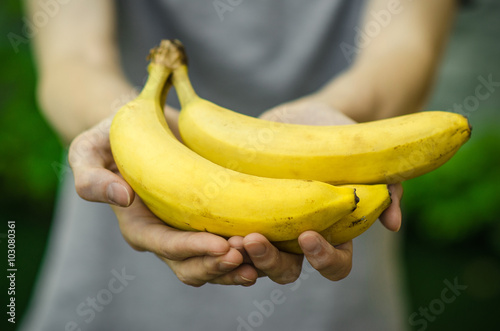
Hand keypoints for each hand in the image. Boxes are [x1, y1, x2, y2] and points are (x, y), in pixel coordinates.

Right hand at [68, 115, 255, 286]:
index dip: (192, 251)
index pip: (164, 247)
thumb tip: (121, 197)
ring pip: (213, 263)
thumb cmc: (112, 138)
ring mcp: (189, 229)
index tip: (222, 246)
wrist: (141, 129)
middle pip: (191, 266)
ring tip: (262, 255)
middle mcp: (164, 234)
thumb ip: (91, 177)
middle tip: (246, 252)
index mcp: (138, 225)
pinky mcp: (209, 218)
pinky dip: (248, 249)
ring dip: (237, 264)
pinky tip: (269, 243)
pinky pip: (228, 243)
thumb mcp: (87, 150)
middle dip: (218, 265)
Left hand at [229, 98, 403, 282]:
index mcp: (332, 232)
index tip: (309, 236)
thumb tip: (393, 224)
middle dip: (268, 261)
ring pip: (252, 258)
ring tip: (228, 237)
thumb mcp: (370, 159)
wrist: (308, 116)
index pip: (333, 263)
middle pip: (286, 269)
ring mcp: (269, 223)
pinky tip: (209, 224)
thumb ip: (388, 190)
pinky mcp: (243, 207)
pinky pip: (229, 230)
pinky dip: (218, 235)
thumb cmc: (345, 141)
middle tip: (252, 240)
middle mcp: (298, 235)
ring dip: (240, 254)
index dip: (323, 258)